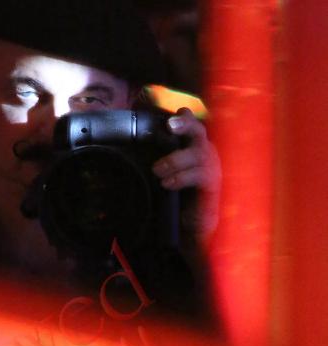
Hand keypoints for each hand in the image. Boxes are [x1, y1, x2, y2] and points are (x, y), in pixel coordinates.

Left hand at [152, 107, 221, 240]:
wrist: (190, 227)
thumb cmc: (176, 197)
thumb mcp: (163, 175)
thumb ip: (156, 158)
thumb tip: (134, 138)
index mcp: (193, 148)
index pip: (191, 126)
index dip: (184, 118)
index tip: (170, 117)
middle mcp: (205, 154)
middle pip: (199, 131)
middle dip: (186, 125)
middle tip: (169, 125)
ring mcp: (212, 169)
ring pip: (199, 154)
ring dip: (177, 159)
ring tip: (158, 170)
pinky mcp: (213, 187)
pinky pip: (201, 176)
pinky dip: (183, 177)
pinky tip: (168, 183)